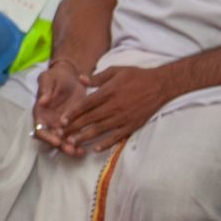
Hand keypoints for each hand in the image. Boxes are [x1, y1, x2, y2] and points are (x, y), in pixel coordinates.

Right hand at [30, 60, 86, 150]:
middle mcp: (50, 122)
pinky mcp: (74, 124)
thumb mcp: (49, 79)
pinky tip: (86, 148)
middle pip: (52, 139)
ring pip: (63, 141)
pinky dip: (79, 144)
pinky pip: (74, 137)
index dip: (47, 136)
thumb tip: (42, 101)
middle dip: (61, 146)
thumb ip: (45, 90)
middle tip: (71, 150)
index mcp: (41, 112)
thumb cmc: (57, 76)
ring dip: (70, 148)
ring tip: (80, 152)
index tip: (56, 140)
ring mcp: (61, 125)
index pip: (40, 128)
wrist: (71, 75)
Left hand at [57, 64, 173, 156]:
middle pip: (89, 119)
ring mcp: (123, 117)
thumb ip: (98, 77)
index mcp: (108, 92)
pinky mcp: (131, 125)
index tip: (62, 121)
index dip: (73, 113)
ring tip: (72, 143)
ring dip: (84, 137)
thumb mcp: (116, 70)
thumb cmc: (137, 76)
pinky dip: (105, 143)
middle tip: (60, 135)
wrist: (160, 85)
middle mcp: (113, 106)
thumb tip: (81, 80)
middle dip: (73, 128)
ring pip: (100, 130)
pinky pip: (116, 137)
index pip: (86, 105)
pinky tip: (95, 149)